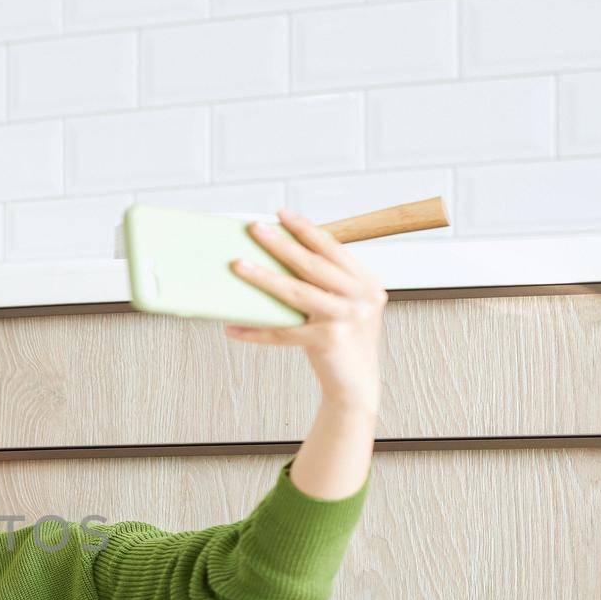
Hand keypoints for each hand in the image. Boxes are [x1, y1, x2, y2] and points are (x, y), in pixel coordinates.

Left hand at [226, 208, 385, 414]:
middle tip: (255, 228)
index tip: (281, 213)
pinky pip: (283, 332)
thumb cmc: (343, 342)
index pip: (332, 249)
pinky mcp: (328, 341)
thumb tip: (275, 260)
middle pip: (313, 264)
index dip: (305, 229)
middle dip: (281, 244)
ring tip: (238, 265)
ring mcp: (347, 318)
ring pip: (296, 292)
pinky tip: (233, 327)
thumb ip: (323, 285)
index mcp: (367, 282)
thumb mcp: (342, 307)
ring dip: (264, 277)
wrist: (357, 386)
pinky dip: (256, 331)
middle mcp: (361, 297)